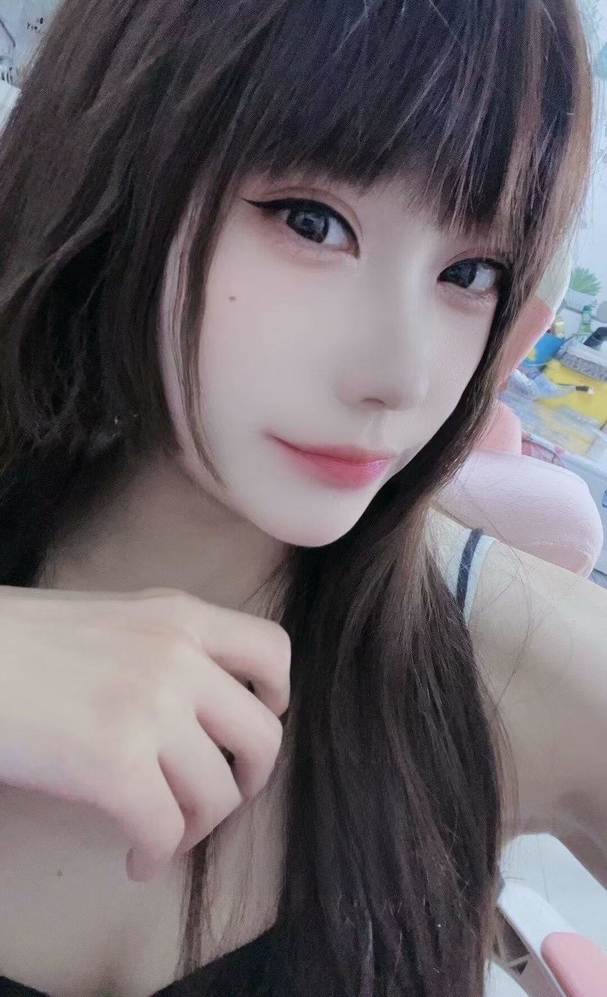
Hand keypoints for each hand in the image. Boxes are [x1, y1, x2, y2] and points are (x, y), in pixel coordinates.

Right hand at [0, 587, 289, 881]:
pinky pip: (167, 830)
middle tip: (217, 797)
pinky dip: (156, 855)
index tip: (254, 723)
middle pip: (263, 736)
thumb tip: (203, 710)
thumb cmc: (19, 644)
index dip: (276, 698)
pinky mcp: (115, 765)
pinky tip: (136, 859)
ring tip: (164, 833)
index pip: (273, 650)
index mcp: (179, 616)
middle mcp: (178, 657)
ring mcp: (152, 709)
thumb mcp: (113, 621)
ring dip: (196, 827)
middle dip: (248, 780)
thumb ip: (165, 650)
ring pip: (219, 793)